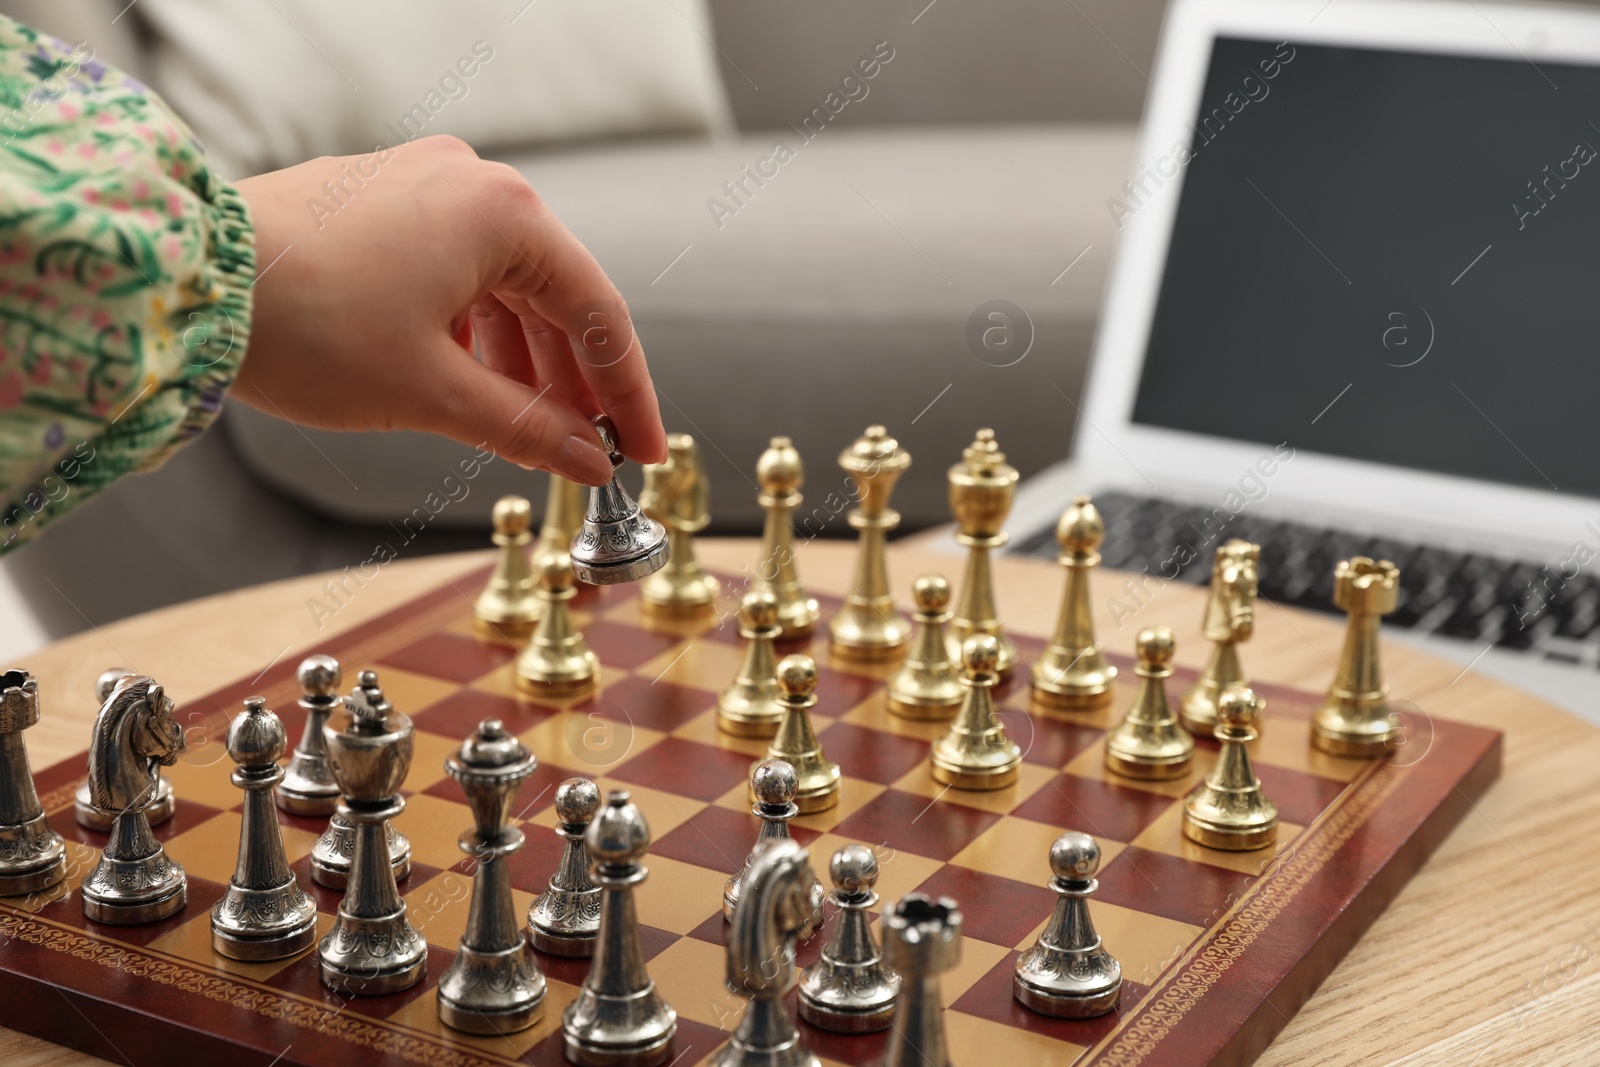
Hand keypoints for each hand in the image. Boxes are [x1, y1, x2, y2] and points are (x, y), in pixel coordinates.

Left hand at [233, 135, 666, 484]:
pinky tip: (473, 382)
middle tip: (591, 450)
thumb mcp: (433, 392)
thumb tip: (588, 461)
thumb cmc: (307, 325)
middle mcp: (471, 182)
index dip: (627, 393)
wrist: (182, 282)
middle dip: (574, 380)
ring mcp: (420, 183)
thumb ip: (528, 428)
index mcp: (504, 213)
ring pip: (503, 285)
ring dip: (523, 360)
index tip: (640, 451)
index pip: (597, 314)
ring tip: (532, 428)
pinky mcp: (379, 201)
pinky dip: (474, 331)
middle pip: (554, 295)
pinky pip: (455, 271)